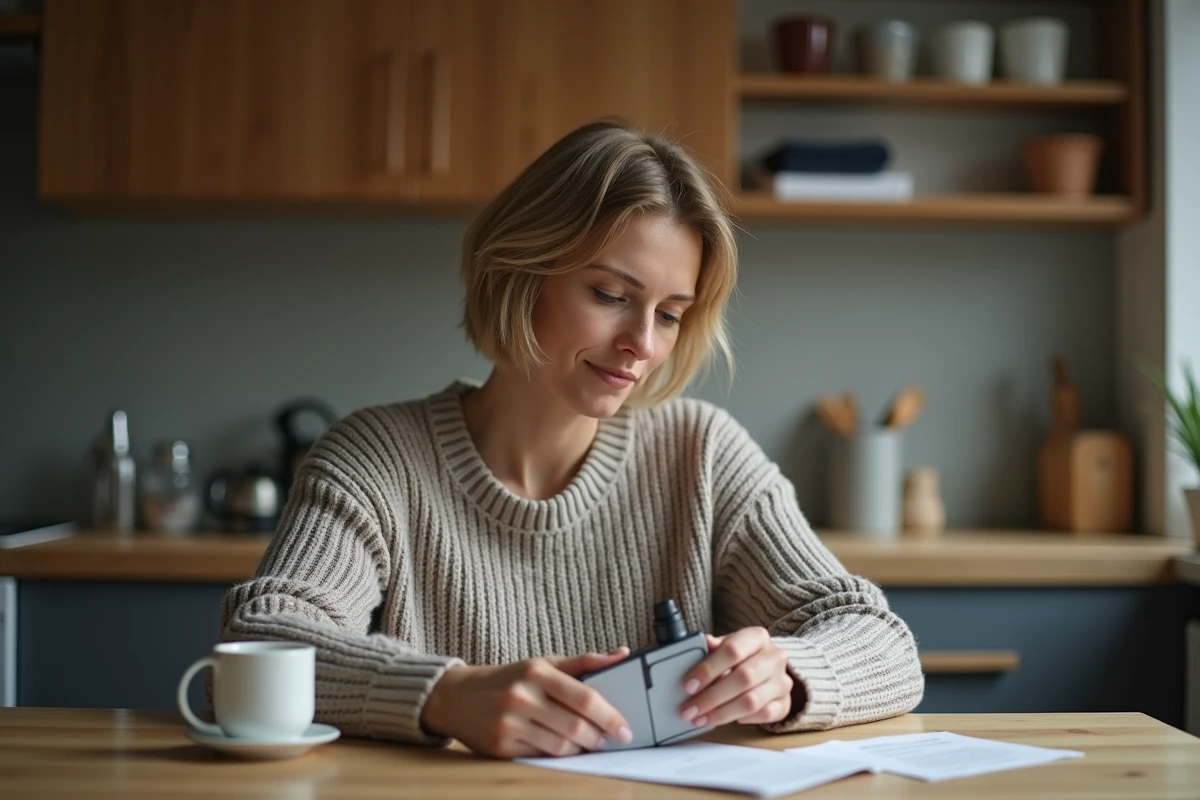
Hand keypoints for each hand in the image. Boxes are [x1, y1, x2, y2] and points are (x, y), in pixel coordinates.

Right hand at [421, 648, 633, 757]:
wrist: (458, 697)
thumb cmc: (510, 679)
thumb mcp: (543, 664)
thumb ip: (584, 663)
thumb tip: (623, 655)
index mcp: (536, 671)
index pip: (585, 697)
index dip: (610, 716)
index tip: (626, 729)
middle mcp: (522, 696)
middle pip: (575, 727)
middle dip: (599, 738)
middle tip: (608, 739)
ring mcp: (509, 723)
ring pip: (561, 747)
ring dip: (580, 749)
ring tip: (586, 743)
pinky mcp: (501, 747)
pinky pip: (542, 757)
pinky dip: (558, 755)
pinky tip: (562, 748)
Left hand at [678, 627, 793, 727]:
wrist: (768, 668)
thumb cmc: (742, 656)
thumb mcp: (727, 645)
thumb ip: (714, 647)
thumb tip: (703, 643)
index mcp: (757, 637)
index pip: (733, 650)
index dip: (708, 669)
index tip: (688, 685)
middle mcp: (774, 658)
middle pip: (743, 678)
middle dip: (711, 697)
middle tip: (689, 709)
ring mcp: (782, 682)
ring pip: (752, 701)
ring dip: (721, 713)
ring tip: (700, 719)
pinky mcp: (785, 703)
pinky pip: (764, 715)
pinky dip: (743, 719)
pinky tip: (727, 718)